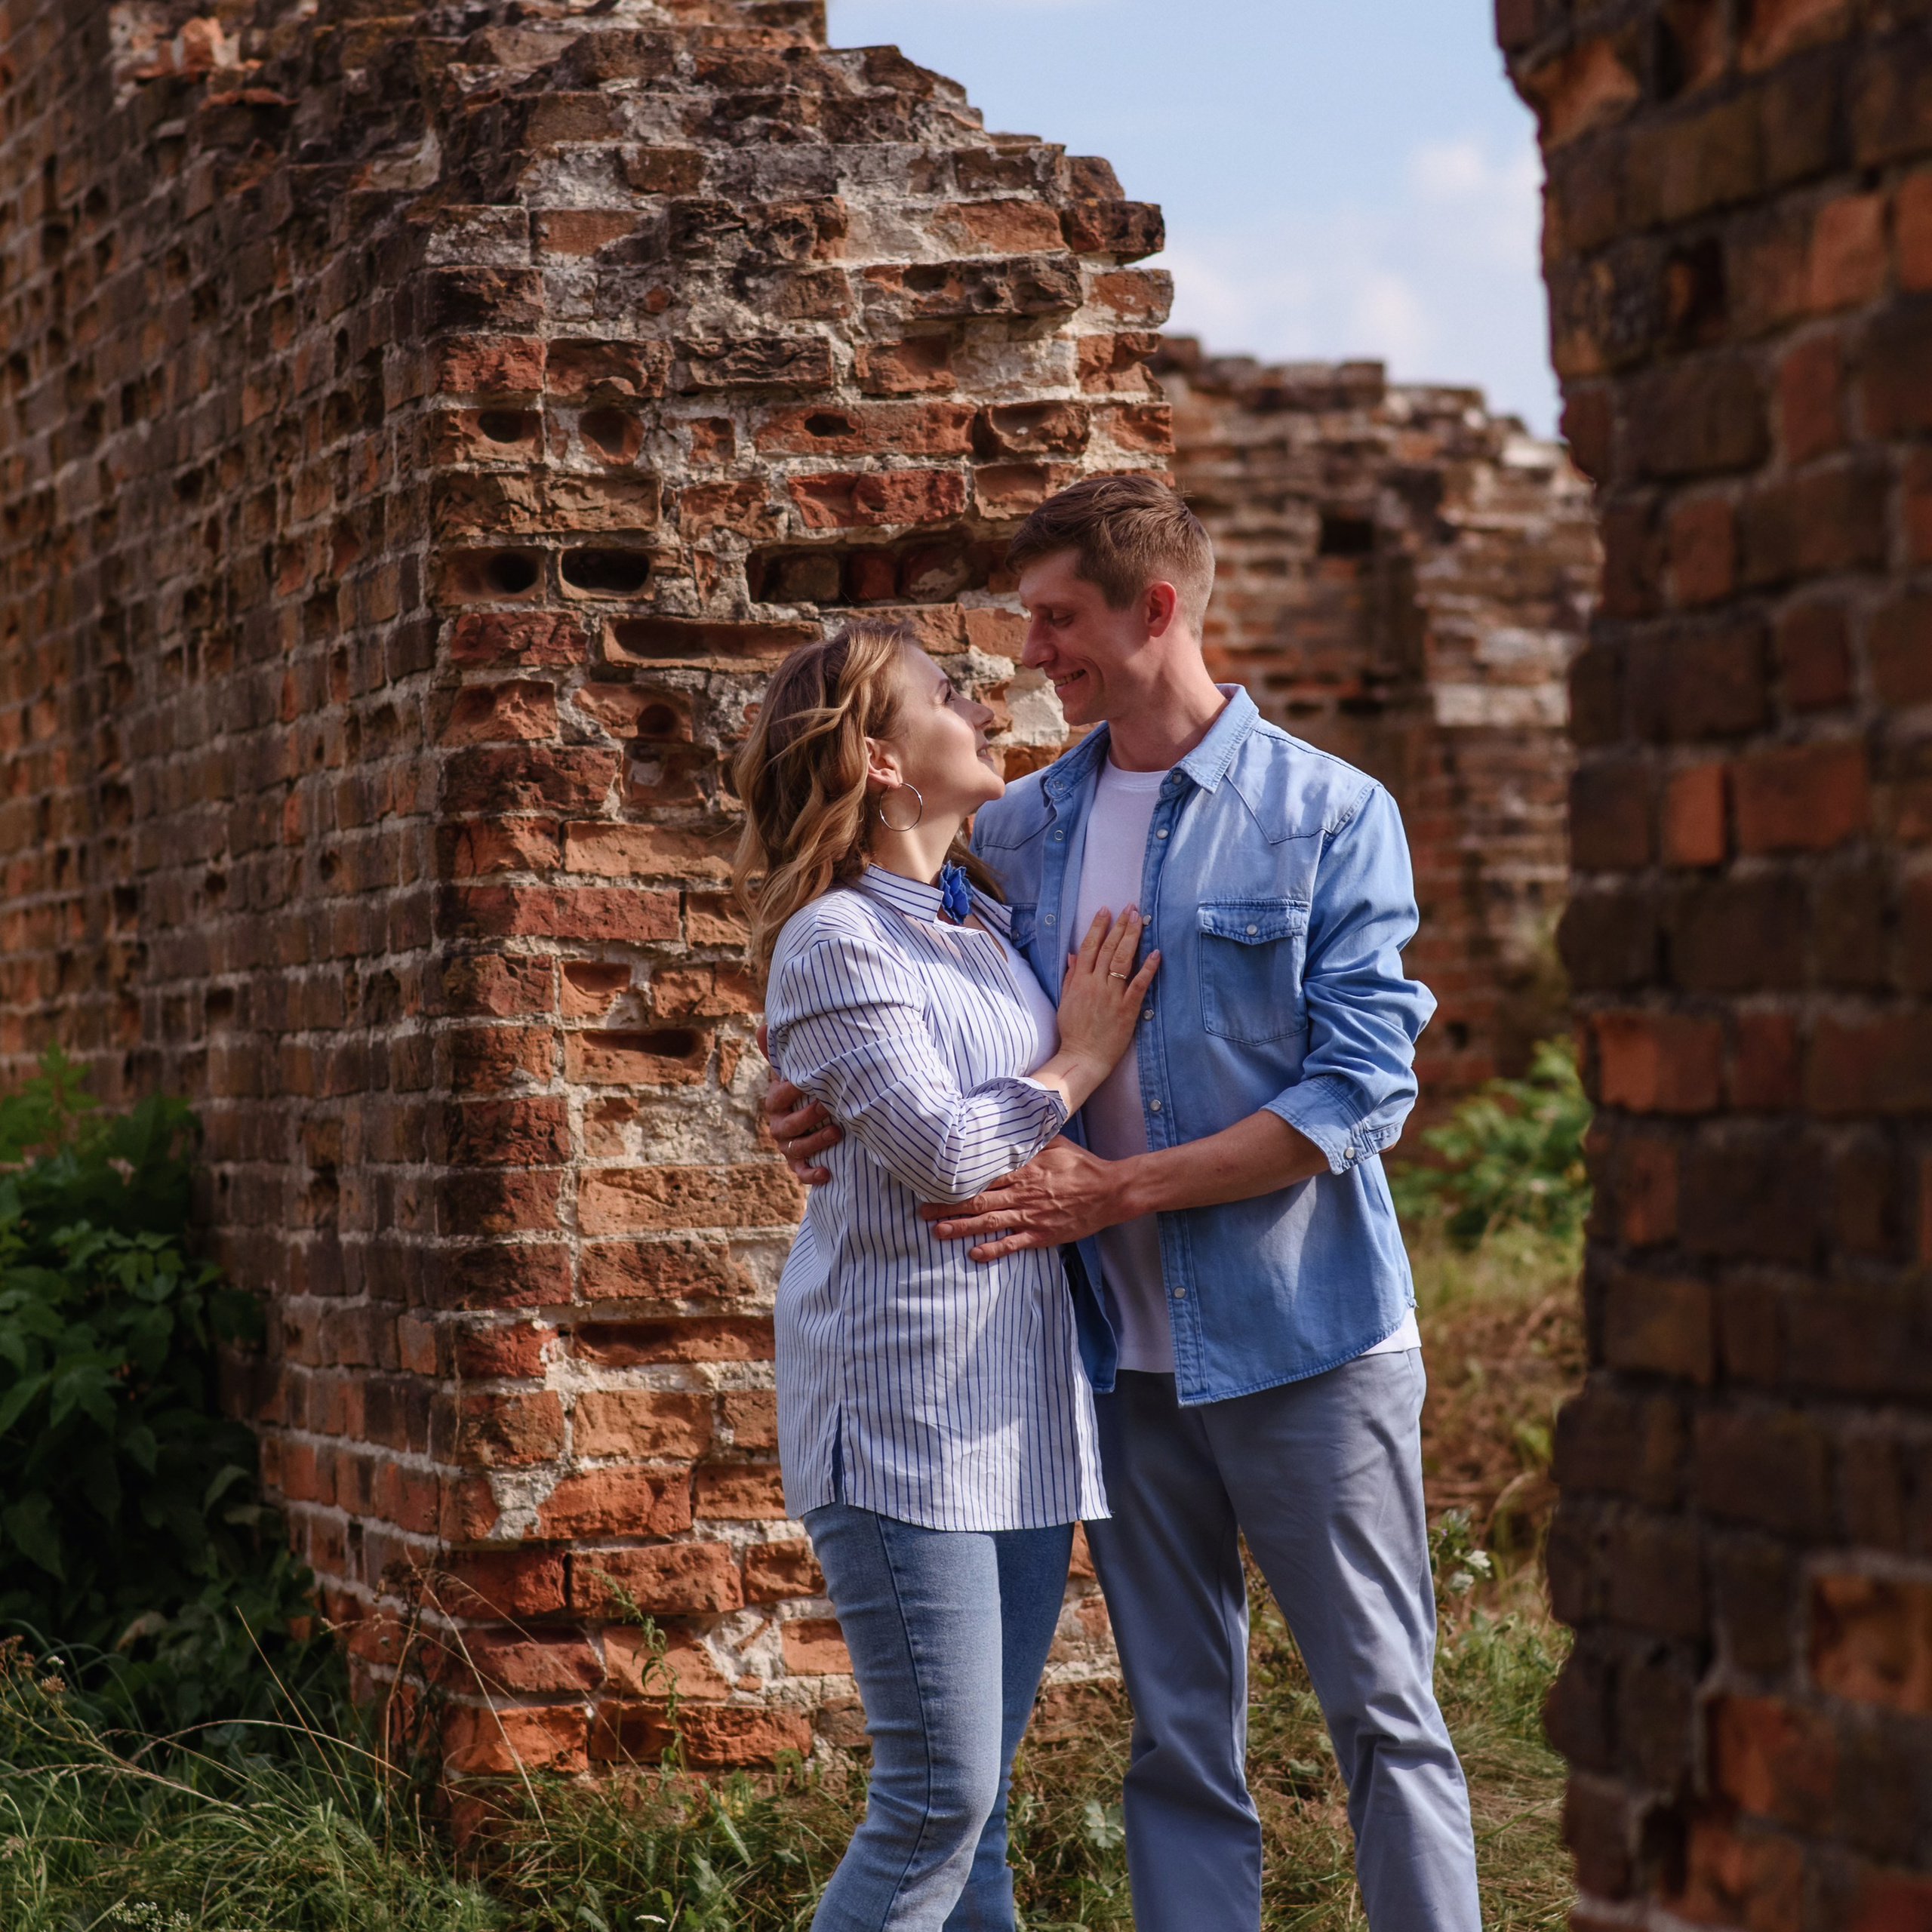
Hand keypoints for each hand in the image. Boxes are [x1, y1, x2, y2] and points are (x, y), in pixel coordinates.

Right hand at [757, 1021, 840, 1184]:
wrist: (818, 1118)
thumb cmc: (805, 1088)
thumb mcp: (793, 1071)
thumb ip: (780, 1053)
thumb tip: (764, 1026)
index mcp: (776, 1102)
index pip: (777, 1098)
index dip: (788, 1091)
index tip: (804, 1082)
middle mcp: (779, 1126)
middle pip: (786, 1126)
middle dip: (806, 1117)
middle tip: (826, 1105)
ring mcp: (788, 1146)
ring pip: (795, 1149)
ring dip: (815, 1142)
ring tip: (837, 1132)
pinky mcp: (799, 1164)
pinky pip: (801, 1173)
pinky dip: (811, 1175)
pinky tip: (827, 1172)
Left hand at [920, 1137, 1130, 1260]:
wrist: (1109, 1191)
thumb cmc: (1081, 1165)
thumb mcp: (1054, 1143)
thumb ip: (1029, 1140)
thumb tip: (1008, 1127)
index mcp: (1023, 1170)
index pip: (983, 1175)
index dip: (957, 1181)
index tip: (935, 1182)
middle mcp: (1021, 1193)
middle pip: (978, 1200)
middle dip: (948, 1207)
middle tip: (922, 1212)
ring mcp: (1031, 1216)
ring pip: (989, 1222)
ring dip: (961, 1228)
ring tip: (937, 1232)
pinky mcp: (1042, 1234)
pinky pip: (1013, 1243)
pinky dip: (993, 1250)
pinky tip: (974, 1254)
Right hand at [1055, 909, 1159, 1083]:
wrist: (1083, 1056)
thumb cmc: (1074, 1031)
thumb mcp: (1065, 1001)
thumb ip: (1070, 977)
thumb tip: (1072, 955)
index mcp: (1079, 981)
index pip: (1089, 947)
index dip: (1098, 927)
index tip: (1105, 910)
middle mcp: (1095, 984)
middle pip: (1108, 948)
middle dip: (1120, 925)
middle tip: (1130, 907)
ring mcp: (1111, 996)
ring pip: (1122, 960)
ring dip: (1132, 937)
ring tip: (1139, 919)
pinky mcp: (1127, 1009)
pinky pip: (1139, 984)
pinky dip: (1147, 968)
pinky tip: (1155, 953)